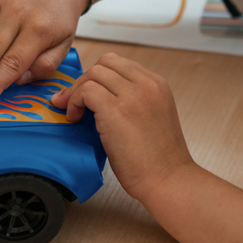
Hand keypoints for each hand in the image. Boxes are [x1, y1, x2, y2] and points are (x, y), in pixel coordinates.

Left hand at [51, 52, 193, 201]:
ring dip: (77, 91)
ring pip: (93, 74)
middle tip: (75, 102)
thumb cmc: (158, 160)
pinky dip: (74, 102)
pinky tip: (75, 118)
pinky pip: (86, 91)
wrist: (168, 180)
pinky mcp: (116, 110)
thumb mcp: (151, 116)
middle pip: (105, 63)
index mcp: (157, 84)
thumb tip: (99, 96)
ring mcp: (132, 95)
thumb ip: (132, 100)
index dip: (99, 77)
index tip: (88, 94)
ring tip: (74, 113)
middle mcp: (146, 84)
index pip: (119, 64)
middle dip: (85, 80)